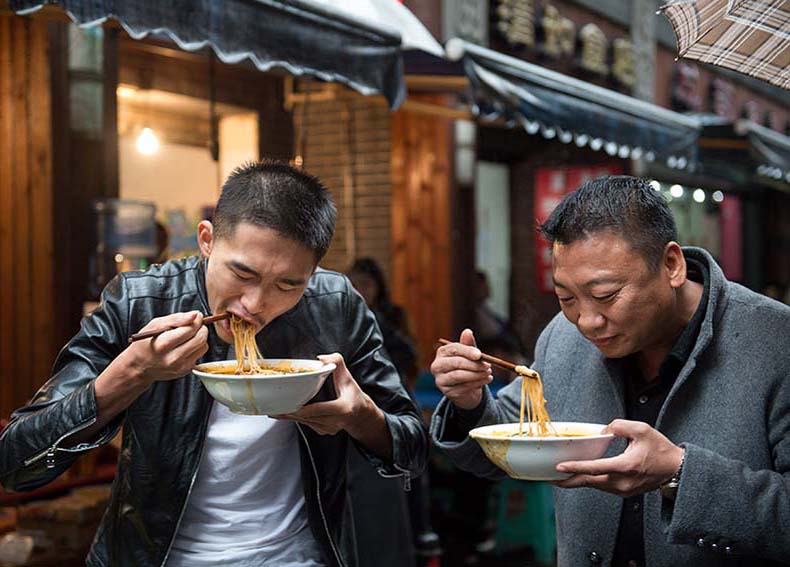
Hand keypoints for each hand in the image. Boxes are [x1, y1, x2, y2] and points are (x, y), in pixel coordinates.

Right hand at [124, 311, 209, 383]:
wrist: (139, 366)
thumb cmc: (146, 342)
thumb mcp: (155, 325)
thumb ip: (176, 318)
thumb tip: (195, 315)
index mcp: (163, 344)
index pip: (190, 329)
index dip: (196, 320)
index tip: (196, 316)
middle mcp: (173, 358)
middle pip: (200, 338)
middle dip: (201, 328)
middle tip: (195, 324)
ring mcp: (180, 366)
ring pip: (203, 346)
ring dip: (199, 338)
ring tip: (188, 336)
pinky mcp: (185, 371)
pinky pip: (199, 355)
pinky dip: (196, 348)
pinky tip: (185, 346)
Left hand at [274, 353, 380, 436]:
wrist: (360, 415)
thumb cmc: (353, 395)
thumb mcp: (348, 377)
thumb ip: (337, 363)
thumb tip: (321, 358)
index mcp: (343, 409)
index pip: (319, 409)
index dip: (303, 409)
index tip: (289, 406)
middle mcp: (336, 422)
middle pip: (308, 416)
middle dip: (290, 412)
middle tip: (273, 407)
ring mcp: (329, 429)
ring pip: (305, 422)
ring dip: (290, 416)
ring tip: (274, 410)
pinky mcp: (323, 431)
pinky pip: (306, 424)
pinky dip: (295, 418)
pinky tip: (284, 413)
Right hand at [431, 329, 491, 409]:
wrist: (467, 390)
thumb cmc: (467, 368)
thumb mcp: (470, 356)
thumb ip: (469, 345)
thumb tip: (467, 331)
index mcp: (442, 353)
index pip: (454, 349)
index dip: (467, 351)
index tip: (479, 354)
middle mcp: (437, 366)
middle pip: (456, 363)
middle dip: (474, 364)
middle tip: (488, 365)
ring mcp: (440, 380)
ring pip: (459, 376)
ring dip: (477, 374)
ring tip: (489, 372)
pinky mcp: (447, 392)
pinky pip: (463, 387)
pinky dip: (478, 383)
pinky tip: (487, 379)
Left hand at [553, 419, 683, 496]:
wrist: (676, 469)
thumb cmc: (660, 449)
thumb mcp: (641, 429)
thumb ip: (619, 426)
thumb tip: (603, 431)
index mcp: (625, 466)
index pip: (594, 468)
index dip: (575, 467)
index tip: (560, 467)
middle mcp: (622, 482)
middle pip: (589, 482)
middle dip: (568, 480)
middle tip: (551, 477)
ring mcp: (623, 490)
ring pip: (595, 486)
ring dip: (578, 481)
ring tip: (561, 477)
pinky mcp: (625, 493)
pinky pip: (603, 487)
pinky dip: (590, 482)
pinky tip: (581, 477)